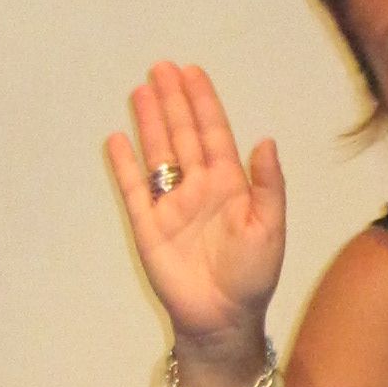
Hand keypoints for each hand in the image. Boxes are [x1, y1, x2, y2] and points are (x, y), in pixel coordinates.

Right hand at [105, 61, 286, 353]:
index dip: (204, 103)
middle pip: (182, 135)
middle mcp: (199, 189)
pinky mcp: (148, 227)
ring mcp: (172, 206)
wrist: (223, 319)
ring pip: (158, 154)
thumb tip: (265, 140)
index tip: (193, 73)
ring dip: (149, 123)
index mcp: (231, 186)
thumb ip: (268, 185)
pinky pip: (133, 190)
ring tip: (141, 91)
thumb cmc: (253, 276)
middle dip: (173, 101)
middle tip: (160, 67)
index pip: (214, 134)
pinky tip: (116, 139)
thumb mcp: (270, 228)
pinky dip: (124, 165)